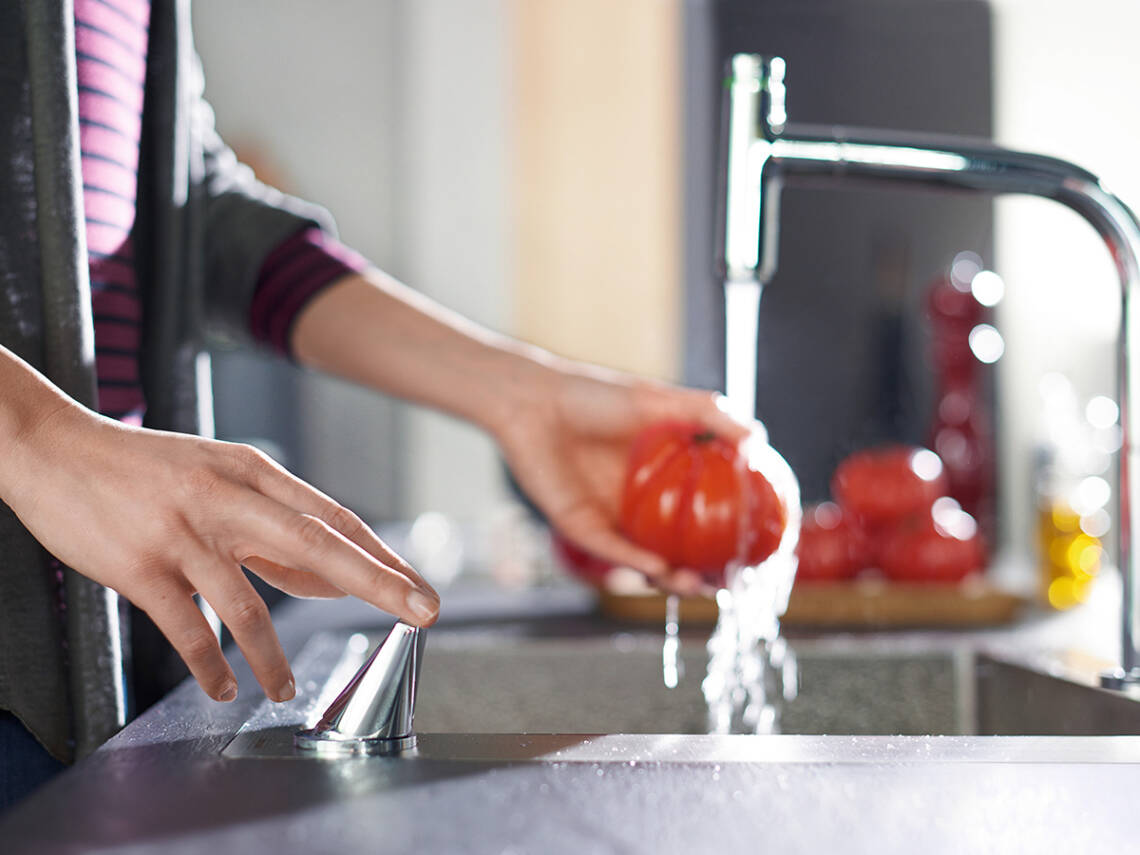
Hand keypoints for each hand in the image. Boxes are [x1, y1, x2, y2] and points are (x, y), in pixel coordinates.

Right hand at [4, 404, 438, 703]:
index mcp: (253, 472)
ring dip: (274, 657)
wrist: (55, 450)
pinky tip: (225, 687)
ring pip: (249, 606)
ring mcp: (184, 534)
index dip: (381, 555)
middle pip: (317, 545)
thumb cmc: (146, 471)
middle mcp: (227, 499)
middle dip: (377, 582)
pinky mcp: (141, 568)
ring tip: (286, 690)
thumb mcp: (219, 478)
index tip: (419, 586)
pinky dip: (211, 666)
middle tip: (421, 613)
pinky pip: (188, 630)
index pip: (333, 518)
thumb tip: (332, 578)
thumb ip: (274, 527)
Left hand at [492, 362, 749, 594]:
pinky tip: (660, 569)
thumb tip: (760, 438)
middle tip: (730, 584)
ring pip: (646, 562)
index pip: (699, 517)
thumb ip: (711, 414)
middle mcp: (637, 506)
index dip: (726, 536)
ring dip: (672, 580)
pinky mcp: (579, 527)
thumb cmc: (594, 396)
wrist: (535, 402)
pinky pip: (612, 551)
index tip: (756, 550)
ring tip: (697, 585)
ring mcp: (609, 519)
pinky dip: (636, 563)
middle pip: (676, 550)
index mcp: (659, 480)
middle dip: (703, 574)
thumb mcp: (660, 401)